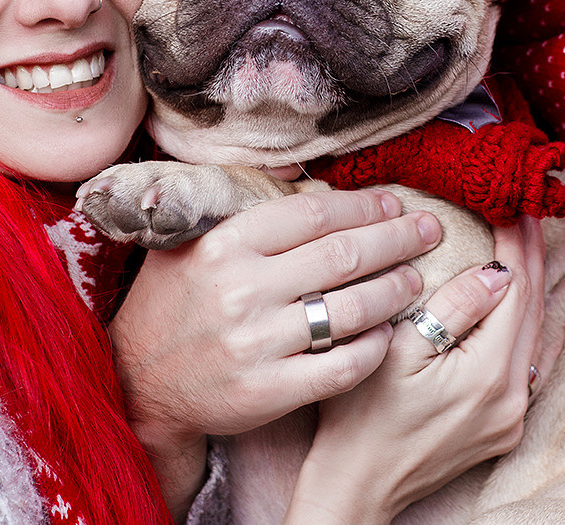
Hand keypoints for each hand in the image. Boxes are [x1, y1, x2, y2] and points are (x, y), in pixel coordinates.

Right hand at [109, 188, 441, 514]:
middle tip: (429, 230)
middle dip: (397, 240)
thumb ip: (244, 209)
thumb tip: (305, 172)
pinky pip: (340, 366)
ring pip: (350, 310)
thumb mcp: (190, 243)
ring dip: (395, 291)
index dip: (364, 207)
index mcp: (225, 245)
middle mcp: (241, 290)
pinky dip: (373, 349)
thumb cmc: (171, 303)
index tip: (394, 204)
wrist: (136, 382)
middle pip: (343, 256)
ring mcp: (256, 344)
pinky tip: (389, 335)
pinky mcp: (267, 391)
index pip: (313, 214)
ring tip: (416, 278)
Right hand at [286, 216, 547, 524]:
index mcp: (487, 375)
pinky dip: (520, 323)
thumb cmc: (360, 417)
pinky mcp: (503, 427)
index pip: (516, 289)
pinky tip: (512, 300)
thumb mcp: (396, 350)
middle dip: (528, 257)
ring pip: (533, 336)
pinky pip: (524, 362)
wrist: (356, 487)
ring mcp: (511, 417)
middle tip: (524, 211)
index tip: (512, 203)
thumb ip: (453, 308)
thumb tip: (497, 272)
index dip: (516, 242)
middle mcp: (512, 399)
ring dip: (527, 288)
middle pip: (532, 310)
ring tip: (520, 244)